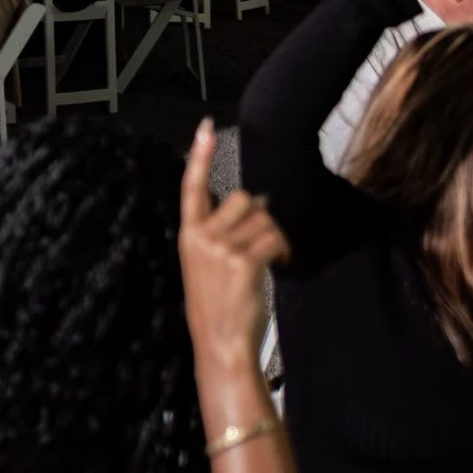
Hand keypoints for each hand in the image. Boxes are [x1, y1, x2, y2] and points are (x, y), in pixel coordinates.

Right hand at [179, 118, 289, 376]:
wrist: (221, 345)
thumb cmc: (218, 306)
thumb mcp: (207, 265)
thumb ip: (223, 234)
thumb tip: (260, 205)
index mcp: (189, 235)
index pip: (192, 187)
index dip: (201, 156)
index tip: (206, 127)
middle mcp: (201, 237)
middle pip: (244, 199)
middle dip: (261, 216)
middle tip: (265, 241)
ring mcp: (221, 249)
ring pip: (264, 218)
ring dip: (276, 234)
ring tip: (273, 256)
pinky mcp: (243, 262)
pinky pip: (274, 239)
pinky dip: (284, 248)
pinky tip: (280, 262)